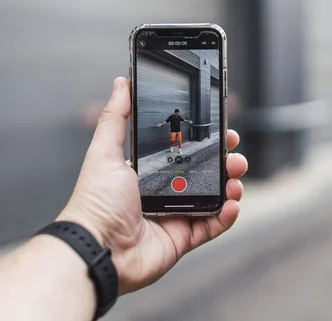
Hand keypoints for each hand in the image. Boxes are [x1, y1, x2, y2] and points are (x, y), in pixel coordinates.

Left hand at [58, 77, 246, 294]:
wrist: (97, 248)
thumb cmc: (95, 202)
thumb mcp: (104, 151)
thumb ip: (115, 117)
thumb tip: (121, 83)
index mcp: (146, 171)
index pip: (182, 151)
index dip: (203, 141)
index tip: (220, 130)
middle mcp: (160, 193)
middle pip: (202, 173)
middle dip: (223, 161)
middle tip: (234, 153)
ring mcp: (173, 216)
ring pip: (212, 198)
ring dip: (230, 185)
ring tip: (236, 177)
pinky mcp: (181, 239)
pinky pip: (211, 227)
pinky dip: (226, 216)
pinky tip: (232, 203)